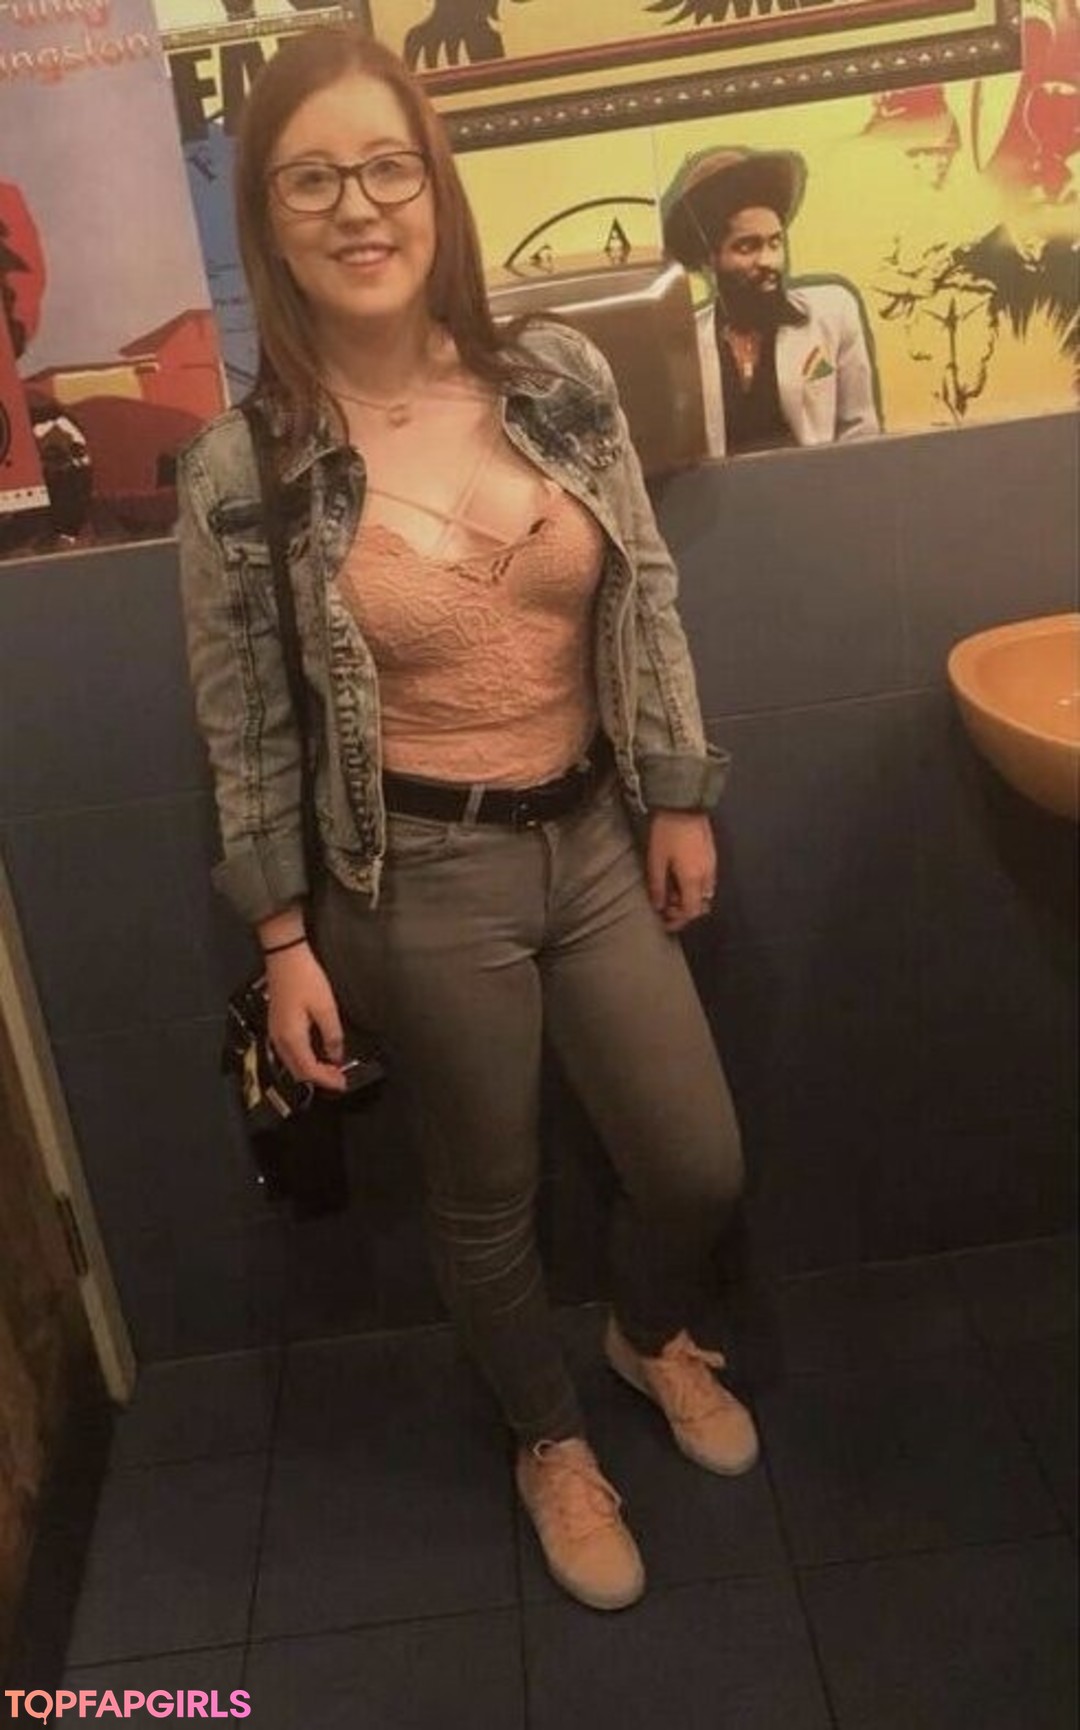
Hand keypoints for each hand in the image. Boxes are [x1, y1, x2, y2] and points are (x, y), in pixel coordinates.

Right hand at [265, 944, 347, 1093]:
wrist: (284, 957)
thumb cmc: (306, 979)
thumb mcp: (326, 1007)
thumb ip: (332, 1035)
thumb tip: (336, 1056)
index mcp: (291, 1038)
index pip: (308, 1069)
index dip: (326, 1080)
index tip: (343, 1083)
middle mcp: (279, 1039)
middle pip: (297, 1070)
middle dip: (318, 1078)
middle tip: (338, 1079)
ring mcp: (275, 1032)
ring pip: (291, 1063)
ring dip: (310, 1069)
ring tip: (330, 1069)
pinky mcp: (276, 1024)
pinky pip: (288, 1052)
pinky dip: (303, 1059)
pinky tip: (316, 1054)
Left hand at [645, 810, 716, 932]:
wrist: (684, 805)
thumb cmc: (667, 832)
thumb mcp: (656, 860)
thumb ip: (658, 886)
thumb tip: (659, 906)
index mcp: (693, 879)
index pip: (691, 912)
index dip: (677, 921)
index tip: (664, 921)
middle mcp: (707, 876)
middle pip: (701, 905)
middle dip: (684, 911)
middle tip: (666, 906)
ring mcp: (712, 865)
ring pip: (705, 893)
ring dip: (690, 899)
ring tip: (672, 891)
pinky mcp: (712, 855)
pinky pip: (707, 881)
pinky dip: (695, 887)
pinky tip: (680, 878)